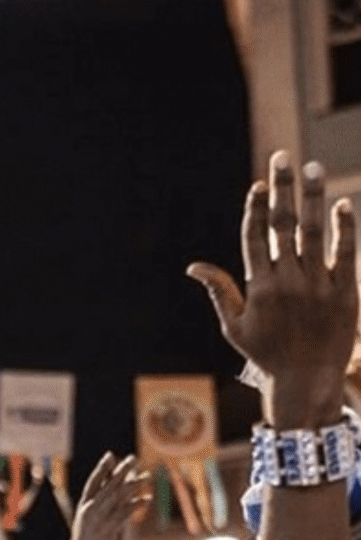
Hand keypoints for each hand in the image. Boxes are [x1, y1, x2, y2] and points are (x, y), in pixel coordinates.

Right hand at [68, 453, 144, 539]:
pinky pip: (125, 512)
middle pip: (108, 485)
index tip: (110, 456)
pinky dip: (136, 504)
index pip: (93, 483)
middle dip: (121, 471)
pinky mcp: (108, 529)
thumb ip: (101, 514)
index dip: (102, 469)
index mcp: (83, 508)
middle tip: (133, 458)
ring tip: (146, 476)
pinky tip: (147, 498)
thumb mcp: (90, 529)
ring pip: (118, 496)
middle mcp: (89, 510)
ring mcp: (98, 519)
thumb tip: (117, 504)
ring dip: (134, 485)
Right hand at [187, 152, 357, 426]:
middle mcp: (287, 283)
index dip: (256, 208)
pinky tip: (341, 204)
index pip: (255, 238)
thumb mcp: (234, 326)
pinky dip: (344, 227)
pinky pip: (345, 252)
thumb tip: (194, 266)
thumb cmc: (266, 354)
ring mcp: (317, 286)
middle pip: (283, 225)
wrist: (307, 381)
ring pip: (314, 232)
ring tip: (313, 168)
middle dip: (282, 189)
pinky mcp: (345, 293)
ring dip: (313, 197)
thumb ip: (220, 290)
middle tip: (282, 158)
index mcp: (258, 288)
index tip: (258, 184)